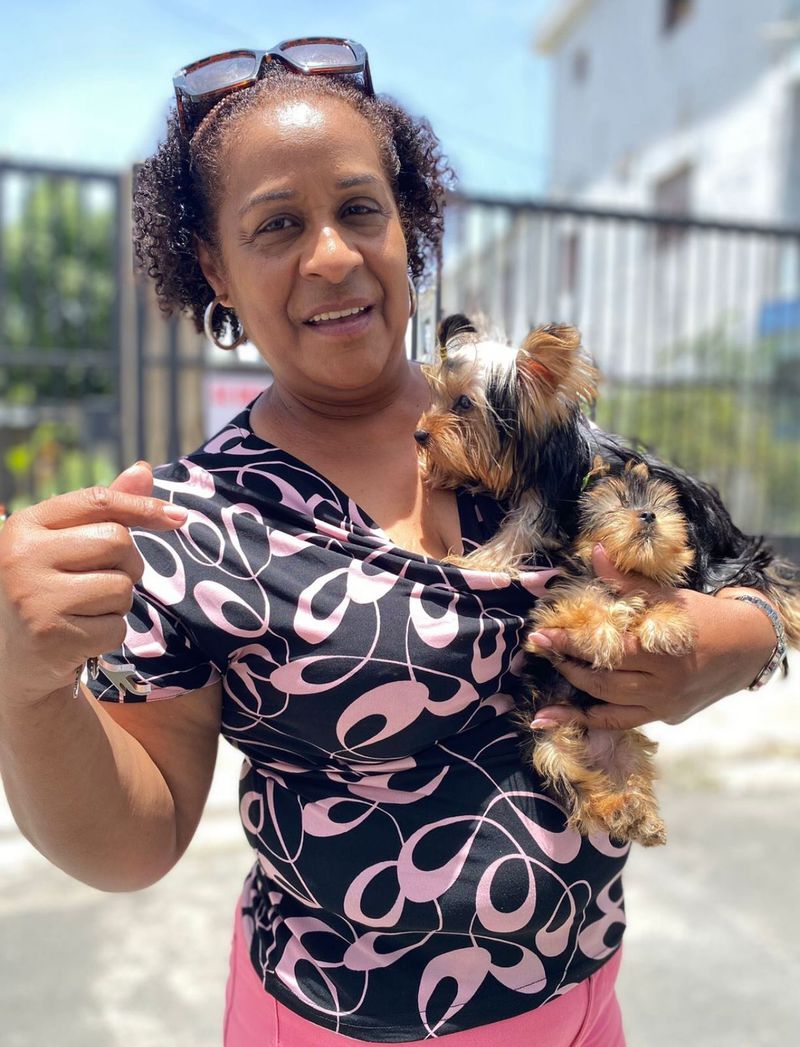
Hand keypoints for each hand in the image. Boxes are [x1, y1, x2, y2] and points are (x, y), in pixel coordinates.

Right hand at [0, 463, 186, 706]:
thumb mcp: (66, 544)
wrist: (15, 658)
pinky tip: (83, 634)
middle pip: (117, 541)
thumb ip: (104, 509)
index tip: (178, 517)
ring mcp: (34, 598)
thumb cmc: (51, 588)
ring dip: (119, 601)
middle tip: (105, 579)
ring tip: (87, 609)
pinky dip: (111, 632)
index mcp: (25, 525)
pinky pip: (117, 626)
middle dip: (128, 563)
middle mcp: (22, 557)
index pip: (97, 500)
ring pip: (122, 586)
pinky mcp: (52, 636)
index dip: (143, 506)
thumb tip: (143, 469)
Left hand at [529, 545, 778, 729]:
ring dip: (573, 693)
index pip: (606, 649)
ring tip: (550, 678)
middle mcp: (663, 683)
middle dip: (566, 665)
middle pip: (602, 680)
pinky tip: (558, 718)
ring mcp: (663, 704)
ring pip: (607, 705)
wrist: (746, 647)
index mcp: (662, 650)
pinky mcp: (664, 717)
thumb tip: (595, 552)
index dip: (570, 643)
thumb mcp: (667, 597)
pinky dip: (588, 721)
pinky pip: (619, 722)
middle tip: (540, 649)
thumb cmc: (703, 617)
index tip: (541, 635)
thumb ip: (626, 582)